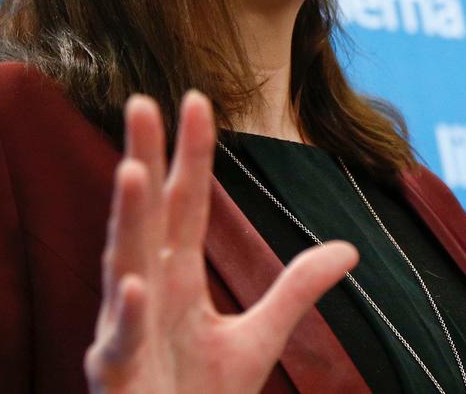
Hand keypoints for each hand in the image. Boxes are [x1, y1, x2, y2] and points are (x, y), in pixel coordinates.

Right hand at [85, 91, 358, 392]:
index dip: (190, 154)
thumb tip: (350, 248)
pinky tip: (131, 284)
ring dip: (127, 219)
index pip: (185, 204)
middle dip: (143, 160)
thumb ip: (295, 290)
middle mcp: (144, 291)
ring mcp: (125, 330)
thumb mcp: (259, 339)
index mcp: (176, 278)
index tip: (198, 99)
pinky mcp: (115, 374)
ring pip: (120, 264)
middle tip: (140, 101)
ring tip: (131, 170)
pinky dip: (124, 315)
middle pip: (145, 215)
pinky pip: (118, 341)